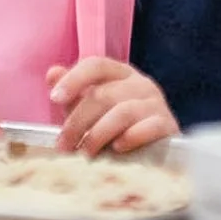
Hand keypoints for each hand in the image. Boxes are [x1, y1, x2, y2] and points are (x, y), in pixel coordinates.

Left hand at [47, 58, 177, 154]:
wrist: (158, 152)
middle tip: (64, 145)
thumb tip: (52, 74)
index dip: (74, 79)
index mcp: (120, 74)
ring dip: (97, 135)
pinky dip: (129, 138)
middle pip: (103, 94)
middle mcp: (140, 83)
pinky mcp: (168, 124)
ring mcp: (156, 103)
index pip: (96, 65)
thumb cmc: (119, 128)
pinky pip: (147, 127)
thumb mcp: (93, 110)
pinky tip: (117, 149)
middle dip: (78, 122)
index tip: (54, 99)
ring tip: (85, 154)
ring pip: (122, 112)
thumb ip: (74, 93)